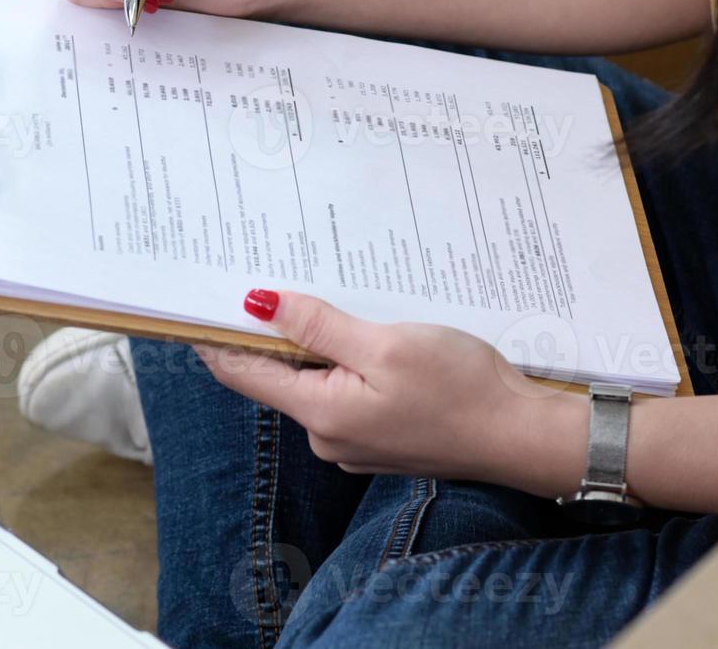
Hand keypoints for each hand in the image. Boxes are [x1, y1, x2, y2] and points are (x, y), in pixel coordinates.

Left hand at [197, 291, 585, 495]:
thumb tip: (258, 304)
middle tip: (271, 276)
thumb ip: (318, 326)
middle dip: (276, 329)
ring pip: (318, 381)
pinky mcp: (382, 437)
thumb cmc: (463, 390)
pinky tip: (373, 338)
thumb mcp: (386, 344)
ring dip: (320, 344)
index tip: (192, 302)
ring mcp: (355, 441)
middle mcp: (328, 435)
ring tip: (332, 299)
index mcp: (320, 413)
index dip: (215, 336)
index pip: (243, 372)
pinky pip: (348, 392)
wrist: (524, 437)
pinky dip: (350, 363)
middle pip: (280, 374)